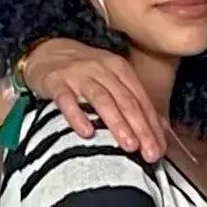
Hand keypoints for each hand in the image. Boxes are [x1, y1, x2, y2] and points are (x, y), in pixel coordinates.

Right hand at [23, 39, 166, 160]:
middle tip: (149, 153)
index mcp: (120, 69)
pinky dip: (78, 116)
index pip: (141, 100)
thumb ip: (134, 101)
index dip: (152, 126)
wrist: (45, 52)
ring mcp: (79, 75)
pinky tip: (86, 133)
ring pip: (102, 99)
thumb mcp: (112, 80)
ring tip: (129, 145)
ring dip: (117, 123)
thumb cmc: (84, 73)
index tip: (159, 150)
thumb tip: (160, 129)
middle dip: (141, 129)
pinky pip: (68, 101)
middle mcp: (102, 69)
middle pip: (126, 101)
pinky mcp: (56, 82)